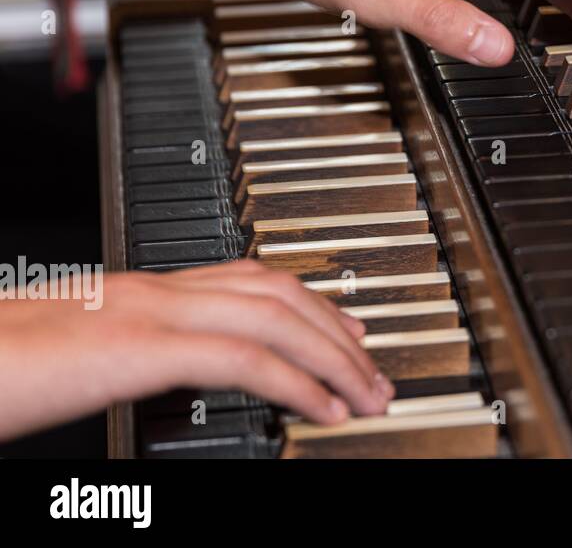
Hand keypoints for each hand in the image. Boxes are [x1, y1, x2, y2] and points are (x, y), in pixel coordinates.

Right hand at [0, 260, 391, 442]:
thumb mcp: (80, 359)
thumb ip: (136, 356)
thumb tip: (173, 375)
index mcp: (140, 290)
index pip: (248, 278)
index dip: (308, 303)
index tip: (343, 332)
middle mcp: (153, 291)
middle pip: (277, 292)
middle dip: (337, 331)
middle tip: (373, 370)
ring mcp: (149, 313)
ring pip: (276, 318)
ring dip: (335, 358)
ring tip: (367, 396)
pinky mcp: (141, 349)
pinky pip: (247, 362)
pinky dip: (300, 384)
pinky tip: (325, 410)